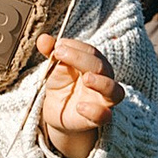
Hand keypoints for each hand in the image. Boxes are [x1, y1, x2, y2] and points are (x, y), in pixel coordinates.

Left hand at [36, 37, 119, 157]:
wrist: (57, 113)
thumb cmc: (62, 86)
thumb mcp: (54, 68)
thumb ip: (51, 53)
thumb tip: (43, 38)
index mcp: (94, 64)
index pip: (91, 52)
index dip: (75, 47)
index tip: (57, 45)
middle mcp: (103, 80)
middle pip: (101, 66)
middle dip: (81, 59)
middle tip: (60, 53)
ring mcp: (102, 100)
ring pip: (115, 90)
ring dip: (102, 83)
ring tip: (86, 78)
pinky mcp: (97, 118)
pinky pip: (104, 116)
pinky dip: (95, 111)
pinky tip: (79, 107)